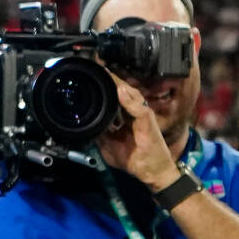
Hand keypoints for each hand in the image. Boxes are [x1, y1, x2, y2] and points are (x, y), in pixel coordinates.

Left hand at [96, 73, 180, 192]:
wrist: (153, 172)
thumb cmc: (135, 160)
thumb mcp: (109, 147)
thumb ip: (99, 135)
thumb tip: (84, 127)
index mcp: (125, 118)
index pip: (114, 98)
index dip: (105, 87)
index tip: (93, 75)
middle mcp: (134, 114)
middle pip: (122, 93)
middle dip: (111, 80)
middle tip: (98, 66)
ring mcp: (142, 117)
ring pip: (132, 96)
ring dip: (120, 85)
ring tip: (108, 73)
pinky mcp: (149, 124)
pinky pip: (140, 110)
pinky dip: (130, 101)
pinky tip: (122, 91)